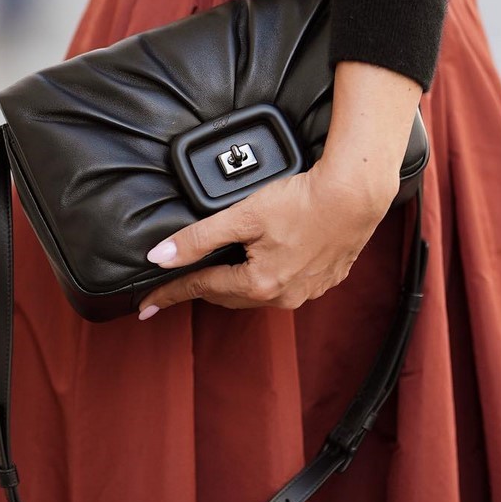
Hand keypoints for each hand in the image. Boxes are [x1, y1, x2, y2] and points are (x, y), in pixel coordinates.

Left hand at [136, 160, 397, 318]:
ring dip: (236, 285)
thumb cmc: (301, 201)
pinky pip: (287, 285)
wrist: (354, 195)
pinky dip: (268, 277)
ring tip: (218, 274)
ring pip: (259, 292)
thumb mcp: (242, 215)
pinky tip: (266, 263)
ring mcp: (307, 291)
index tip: (146, 306)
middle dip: (203, 289)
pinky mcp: (326, 279)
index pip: (201, 288)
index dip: (170, 293)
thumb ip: (198, 238)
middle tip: (178, 287)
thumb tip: (160, 257)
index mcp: (258, 283)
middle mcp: (283, 296)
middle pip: (230, 294)